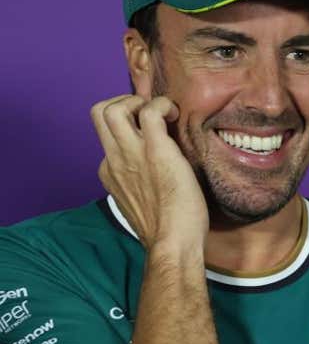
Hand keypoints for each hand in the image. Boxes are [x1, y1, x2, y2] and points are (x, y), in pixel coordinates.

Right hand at [91, 95, 207, 249]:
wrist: (173, 243)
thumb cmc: (168, 228)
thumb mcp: (142, 201)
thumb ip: (140, 182)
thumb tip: (158, 172)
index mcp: (110, 172)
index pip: (108, 137)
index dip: (129, 127)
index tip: (150, 131)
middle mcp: (114, 160)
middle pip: (97, 114)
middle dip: (121, 101)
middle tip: (147, 112)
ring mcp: (131, 154)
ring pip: (111, 109)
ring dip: (135, 100)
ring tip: (160, 112)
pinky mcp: (156, 151)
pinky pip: (149, 111)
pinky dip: (161, 104)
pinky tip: (175, 114)